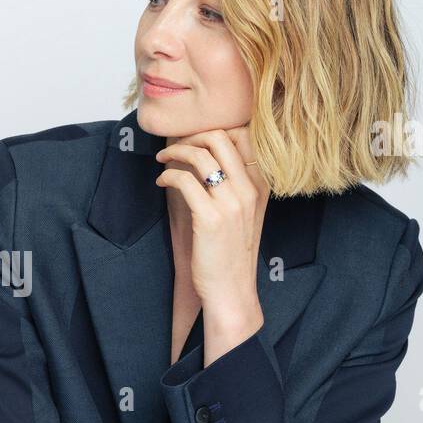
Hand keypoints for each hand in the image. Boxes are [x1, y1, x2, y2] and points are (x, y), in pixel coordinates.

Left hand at [154, 126, 268, 321]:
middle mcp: (250, 190)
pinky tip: (162, 182)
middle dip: (191, 136)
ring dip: (175, 152)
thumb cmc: (231, 254)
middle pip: (220, 137)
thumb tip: (206, 158)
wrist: (232, 291)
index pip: (243, 136)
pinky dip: (168, 176)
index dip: (213, 131)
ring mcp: (232, 203)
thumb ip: (234, 186)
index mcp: (260, 186)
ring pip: (201, 155)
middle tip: (175, 147)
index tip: (194, 141)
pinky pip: (184, 181)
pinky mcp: (210, 218)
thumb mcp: (244, 215)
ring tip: (162, 161)